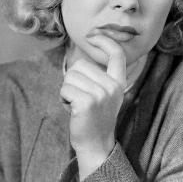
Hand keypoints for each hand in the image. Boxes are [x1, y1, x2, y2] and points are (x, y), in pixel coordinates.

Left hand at [60, 34, 125, 179]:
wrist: (96, 145)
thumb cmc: (94, 119)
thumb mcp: (105, 95)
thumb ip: (98, 77)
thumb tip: (80, 59)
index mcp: (119, 83)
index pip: (117, 54)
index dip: (105, 41)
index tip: (93, 35)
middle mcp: (112, 86)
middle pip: (81, 65)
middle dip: (73, 79)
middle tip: (81, 98)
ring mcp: (101, 94)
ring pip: (70, 76)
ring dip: (67, 90)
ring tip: (76, 105)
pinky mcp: (87, 102)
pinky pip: (65, 88)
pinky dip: (63, 98)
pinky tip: (72, 109)